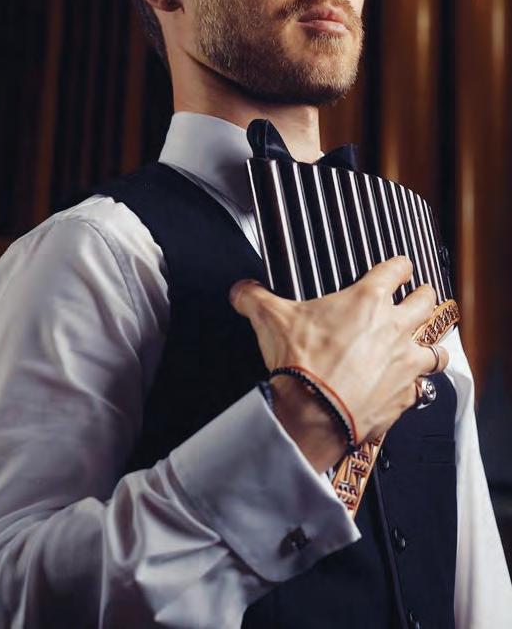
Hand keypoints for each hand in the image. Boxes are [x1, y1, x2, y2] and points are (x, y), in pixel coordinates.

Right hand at [230, 257, 448, 462]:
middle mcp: (394, 327)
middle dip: (423, 297)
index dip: (400, 265)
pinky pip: (424, 387)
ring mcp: (405, 362)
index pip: (397, 269)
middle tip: (418, 298)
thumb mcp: (269, 319)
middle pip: (426, 302)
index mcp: (368, 300)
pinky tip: (409, 387)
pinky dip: (418, 386)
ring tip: (426, 346)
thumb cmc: (301, 362)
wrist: (314, 411)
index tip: (400, 267)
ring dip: (431, 344)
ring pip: (437, 347)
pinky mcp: (406, 395)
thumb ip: (254, 298)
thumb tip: (241, 290)